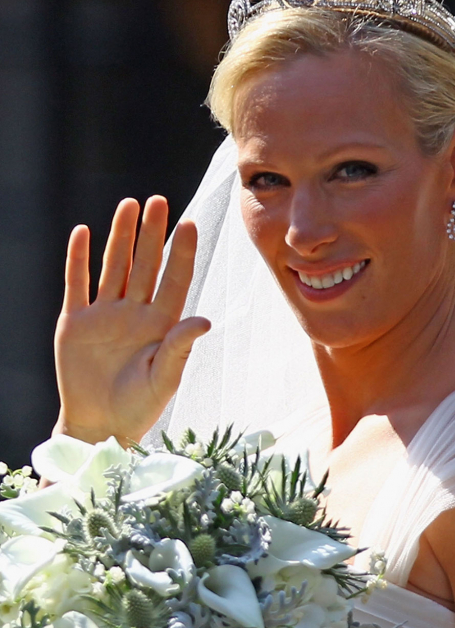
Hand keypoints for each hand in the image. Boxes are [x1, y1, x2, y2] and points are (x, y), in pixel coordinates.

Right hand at [54, 196, 210, 445]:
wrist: (100, 425)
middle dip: (152, 234)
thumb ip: (180, 348)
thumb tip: (205, 320)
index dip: (181, 253)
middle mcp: (135, 313)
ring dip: (120, 237)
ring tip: (128, 204)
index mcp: (162, 325)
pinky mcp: (76, 322)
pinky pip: (78, 284)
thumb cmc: (139, 406)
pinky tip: (84, 233)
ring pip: (114, 267)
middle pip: (146, 265)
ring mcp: (105, 315)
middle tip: (159, 201)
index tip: (189, 223)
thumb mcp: (164, 380)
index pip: (174, 281)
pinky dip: (79, 259)